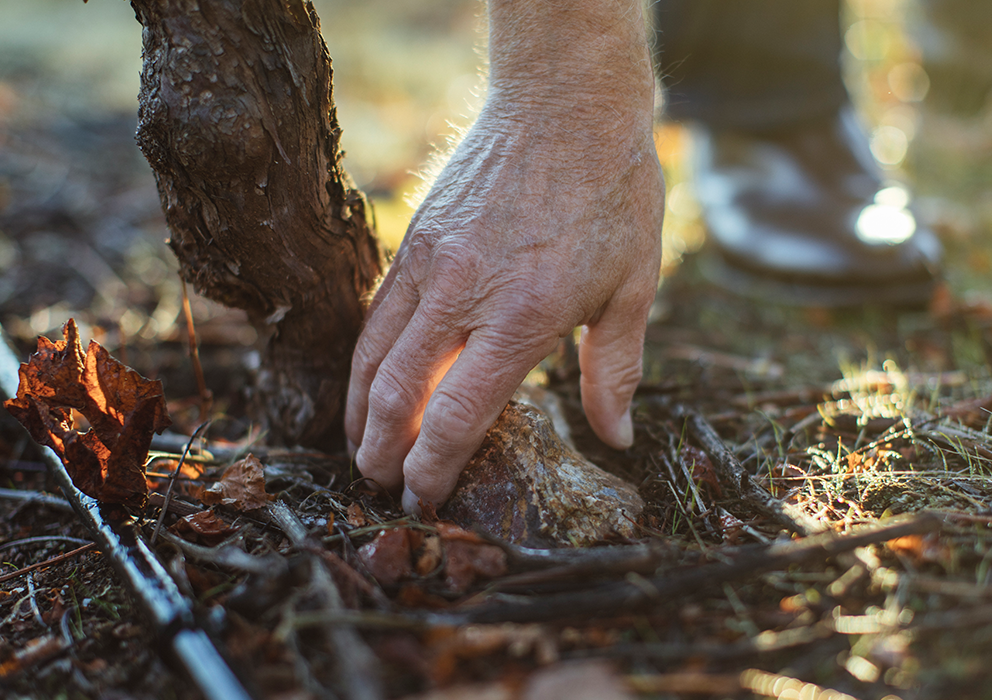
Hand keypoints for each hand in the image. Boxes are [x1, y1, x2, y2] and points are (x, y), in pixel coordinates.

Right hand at [344, 0, 661, 511]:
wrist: (567, 101)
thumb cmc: (611, 193)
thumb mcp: (632, 286)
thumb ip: (615, 371)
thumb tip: (616, 439)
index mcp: (524, 315)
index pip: (458, 416)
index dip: (434, 469)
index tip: (424, 499)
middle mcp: (465, 293)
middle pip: (398, 394)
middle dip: (382, 451)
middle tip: (380, 486)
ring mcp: (430, 262)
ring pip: (372, 353)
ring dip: (359, 412)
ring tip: (360, 449)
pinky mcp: (414, 237)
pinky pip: (378, 312)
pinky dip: (367, 359)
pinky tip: (371, 384)